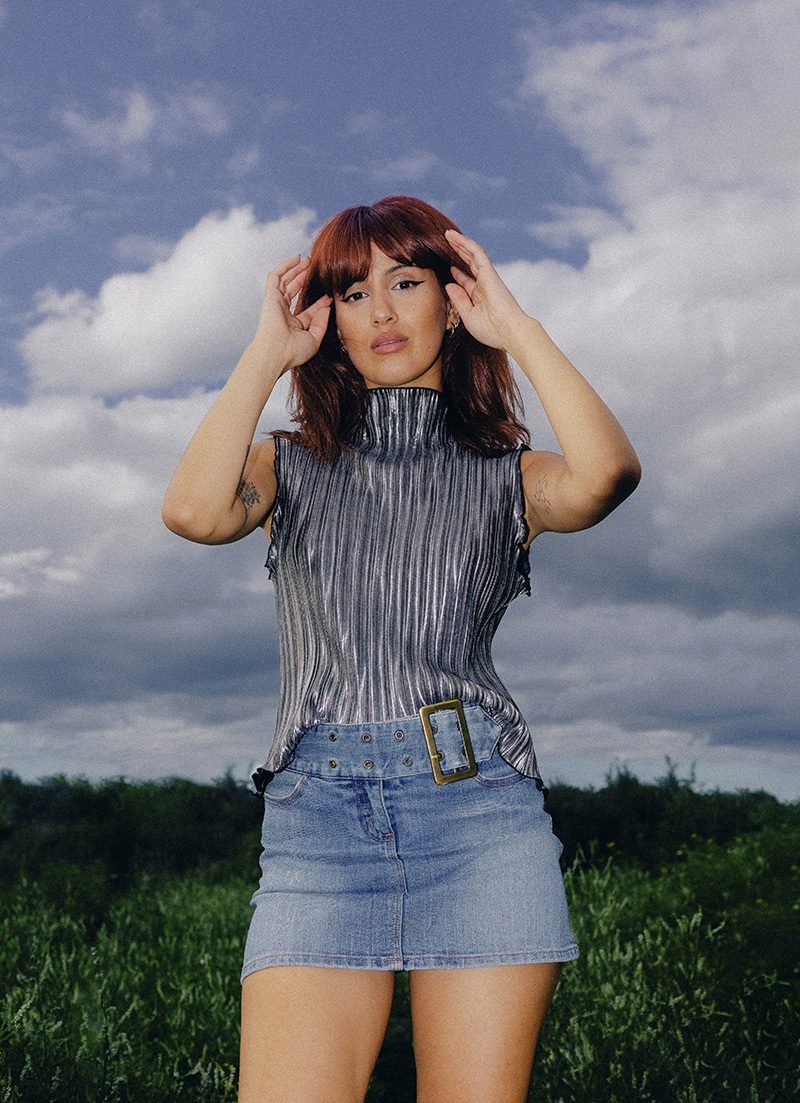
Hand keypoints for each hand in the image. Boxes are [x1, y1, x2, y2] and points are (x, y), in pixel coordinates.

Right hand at [253, 254, 331, 372]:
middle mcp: (283, 314)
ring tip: (308, 260)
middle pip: (294, 291)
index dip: (319, 303)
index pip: (307, 310)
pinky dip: (285, 266)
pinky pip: (275, 276)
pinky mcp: (270, 296)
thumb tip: (326, 307)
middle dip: (304, 279)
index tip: (329, 297)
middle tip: (315, 269)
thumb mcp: (314, 339)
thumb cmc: (293, 352)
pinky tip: (296, 258)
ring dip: (296, 269)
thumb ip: (321, 323)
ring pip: (285, 281)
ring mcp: (275, 304)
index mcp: (292, 326)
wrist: (277, 352)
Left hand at [444, 229, 530, 350]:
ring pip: (472, 255)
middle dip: (458, 253)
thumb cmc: (491, 330)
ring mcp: (487, 277)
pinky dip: (466, 243)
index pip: (467, 281)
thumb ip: (458, 300)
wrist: (509, 332)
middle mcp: (484, 285)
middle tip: (446, 243)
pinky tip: (455, 237)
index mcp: (480, 297)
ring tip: (448, 235)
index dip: (458, 274)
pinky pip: (477, 253)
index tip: (450, 267)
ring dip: (460, 244)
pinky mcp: (489, 272)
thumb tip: (449, 284)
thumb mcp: (468, 316)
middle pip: (469, 264)